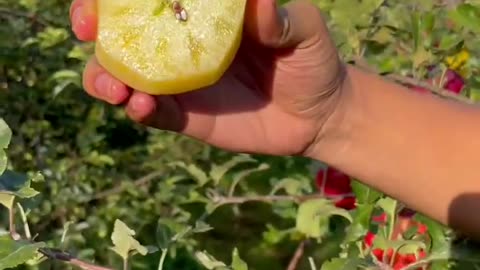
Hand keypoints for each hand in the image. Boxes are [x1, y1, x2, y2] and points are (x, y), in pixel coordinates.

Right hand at [70, 0, 345, 155]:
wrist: (317, 114)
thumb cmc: (311, 61)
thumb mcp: (305, 31)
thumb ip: (282, 18)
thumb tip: (258, 1)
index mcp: (204, 14)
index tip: (102, 0)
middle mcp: (182, 45)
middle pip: (124, 34)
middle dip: (96, 30)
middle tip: (89, 33)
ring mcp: (180, 82)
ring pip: (125, 76)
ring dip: (104, 77)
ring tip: (114, 86)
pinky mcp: (185, 117)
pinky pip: (152, 113)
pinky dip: (138, 109)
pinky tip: (142, 107)